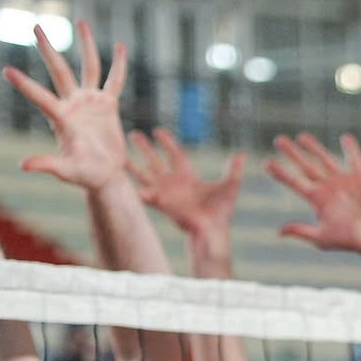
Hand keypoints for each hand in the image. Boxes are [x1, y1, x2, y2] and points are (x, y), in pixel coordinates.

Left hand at [4, 19, 128, 190]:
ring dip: (86, 45)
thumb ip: (46, 164)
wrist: (104, 176)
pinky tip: (121, 48)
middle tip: (35, 26)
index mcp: (61, 119)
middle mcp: (73, 104)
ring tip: (81, 21)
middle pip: (59, 70)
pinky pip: (114, 81)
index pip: (40, 98)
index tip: (6, 71)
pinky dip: (118, 66)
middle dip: (48, 49)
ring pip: (88, 67)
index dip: (25, 85)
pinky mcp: (107, 105)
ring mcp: (90, 102)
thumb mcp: (66, 172)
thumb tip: (22, 166)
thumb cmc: (84, 176)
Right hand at [128, 127, 244, 239]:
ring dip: (132, 165)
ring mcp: (165, 193)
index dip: (167, 143)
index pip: (175, 154)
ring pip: (144, 175)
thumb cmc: (221, 211)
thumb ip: (233, 170)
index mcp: (187, 176)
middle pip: (155, 161)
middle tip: (132, 134)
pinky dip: (135, 189)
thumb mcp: (229, 185)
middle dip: (144, 148)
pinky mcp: (161, 203)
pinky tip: (123, 182)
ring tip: (118, 156)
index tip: (158, 131)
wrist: (213, 229)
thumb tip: (242, 154)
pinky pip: (144, 194)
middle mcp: (173, 183)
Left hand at [264, 132, 360, 253]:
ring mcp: (343, 181)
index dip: (281, 173)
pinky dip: (350, 149)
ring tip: (301, 137)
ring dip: (314, 147)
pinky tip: (345, 138)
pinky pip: (354, 159)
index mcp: (317, 200)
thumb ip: (302, 231)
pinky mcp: (360, 177)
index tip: (266, 163)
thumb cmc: (351, 241)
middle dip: (292, 154)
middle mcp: (328, 188)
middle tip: (278, 140)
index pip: (295, 182)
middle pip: (306, 167)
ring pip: (325, 159)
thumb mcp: (323, 238)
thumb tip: (278, 231)